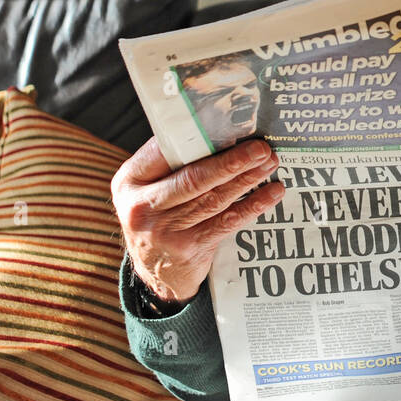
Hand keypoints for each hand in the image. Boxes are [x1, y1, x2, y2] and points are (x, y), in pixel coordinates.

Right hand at [111, 137, 284, 303]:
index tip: (229, 127)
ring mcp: (164, 230)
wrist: (154, 273)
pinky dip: (253, 205)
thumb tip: (218, 132)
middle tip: (260, 148)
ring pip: (214, 198)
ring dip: (247, 179)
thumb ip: (170, 165)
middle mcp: (142, 206)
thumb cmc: (157, 218)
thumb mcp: (147, 190)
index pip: (163, 151)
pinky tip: (271, 193)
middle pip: (194, 178)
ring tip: (269, 164)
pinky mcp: (188, 248)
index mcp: (129, 181)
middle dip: (232, 161)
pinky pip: (227, 221)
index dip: (198, 138)